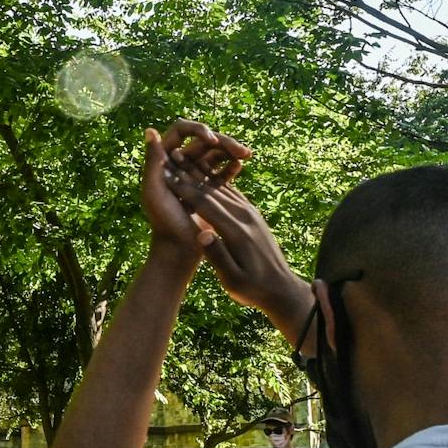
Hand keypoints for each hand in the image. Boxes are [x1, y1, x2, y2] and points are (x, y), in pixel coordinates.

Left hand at [142, 120, 248, 257]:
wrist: (179, 249)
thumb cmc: (164, 221)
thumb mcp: (154, 191)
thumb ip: (152, 162)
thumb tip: (149, 130)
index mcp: (163, 159)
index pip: (182, 130)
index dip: (199, 130)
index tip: (212, 140)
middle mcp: (178, 164)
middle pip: (203, 140)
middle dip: (223, 141)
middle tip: (242, 150)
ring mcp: (194, 175)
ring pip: (215, 154)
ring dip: (231, 151)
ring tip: (246, 155)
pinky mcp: (207, 189)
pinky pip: (221, 171)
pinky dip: (231, 166)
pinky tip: (241, 165)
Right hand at [163, 152, 288, 312]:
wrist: (282, 288)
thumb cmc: (253, 289)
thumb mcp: (233, 280)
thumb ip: (218, 256)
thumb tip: (201, 234)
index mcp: (237, 231)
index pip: (205, 203)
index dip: (184, 188)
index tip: (165, 175)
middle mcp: (245, 217)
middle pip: (212, 190)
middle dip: (190, 174)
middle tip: (170, 158)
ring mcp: (251, 214)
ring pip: (222, 188)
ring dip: (201, 175)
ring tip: (184, 163)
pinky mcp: (254, 215)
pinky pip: (232, 193)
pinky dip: (215, 184)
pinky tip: (205, 178)